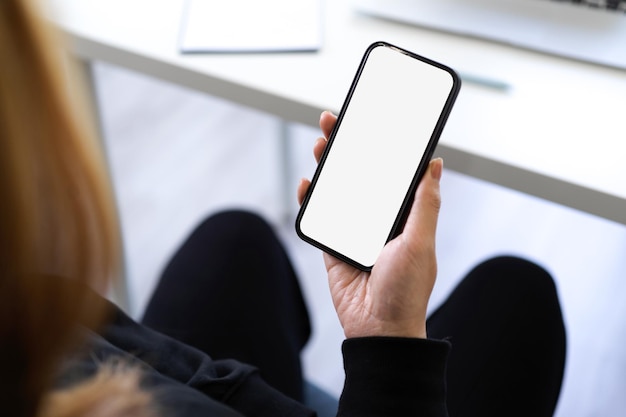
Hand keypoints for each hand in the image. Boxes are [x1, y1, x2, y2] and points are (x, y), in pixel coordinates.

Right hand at [297, 111, 442, 338]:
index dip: (380, 146)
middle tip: (335, 122)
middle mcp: (378, 219)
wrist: (378, 329)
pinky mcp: (333, 245)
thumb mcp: (420, 242)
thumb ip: (425, 203)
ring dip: (329, 165)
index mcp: (403, 215)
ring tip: (322, 143)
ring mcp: (353, 230)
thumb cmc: (406, 290)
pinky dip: (311, 198)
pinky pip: (319, 216)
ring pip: (338, 190)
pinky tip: (307, 183)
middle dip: (347, 147)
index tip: (370, 121)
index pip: (390, 172)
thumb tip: (434, 164)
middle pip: (360, 174)